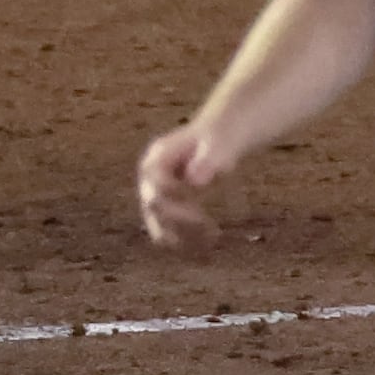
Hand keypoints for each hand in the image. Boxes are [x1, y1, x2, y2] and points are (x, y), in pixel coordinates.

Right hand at [136, 123, 231, 247]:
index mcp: (157, 159)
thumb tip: (194, 180)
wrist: (223, 134)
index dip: (175, 205)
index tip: (201, 217)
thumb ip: (208, 159)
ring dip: (182, 236)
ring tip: (212, 238)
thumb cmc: (223, 135)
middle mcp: (151, 178)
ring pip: (158, 223)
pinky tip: (209, 240)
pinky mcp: (168, 205)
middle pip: (154, 208)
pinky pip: (169, 228)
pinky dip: (187, 238)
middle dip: (180, 222)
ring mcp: (157, 192)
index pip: (156, 188)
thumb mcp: (221, 142)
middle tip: (211, 231)